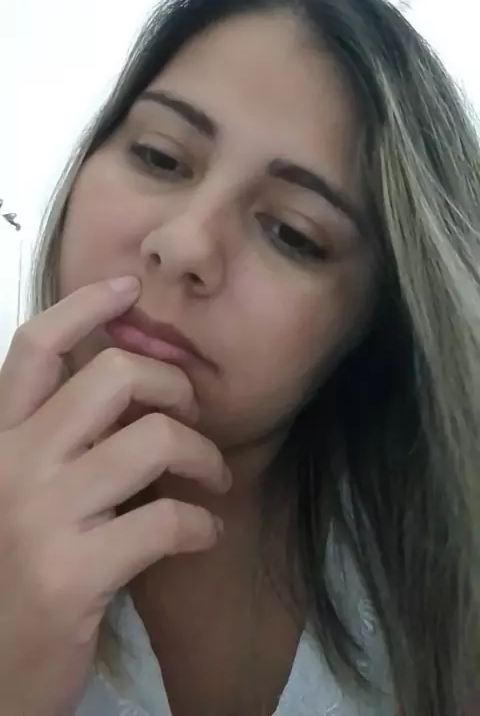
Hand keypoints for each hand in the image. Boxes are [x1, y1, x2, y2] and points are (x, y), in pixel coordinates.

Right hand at [0, 277, 229, 715]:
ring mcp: (41, 517)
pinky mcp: (72, 573)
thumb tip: (128, 386)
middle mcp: (13, 464)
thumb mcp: (19, 492)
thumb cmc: (12, 572)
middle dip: (172, 386)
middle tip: (189, 415)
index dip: (84, 305)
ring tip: (212, 479)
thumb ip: (56, 439)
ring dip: (203, 456)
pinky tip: (201, 535)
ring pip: (153, 439)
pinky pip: (167, 519)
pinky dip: (202, 523)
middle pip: (113, 375)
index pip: (35, 346)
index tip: (127, 288)